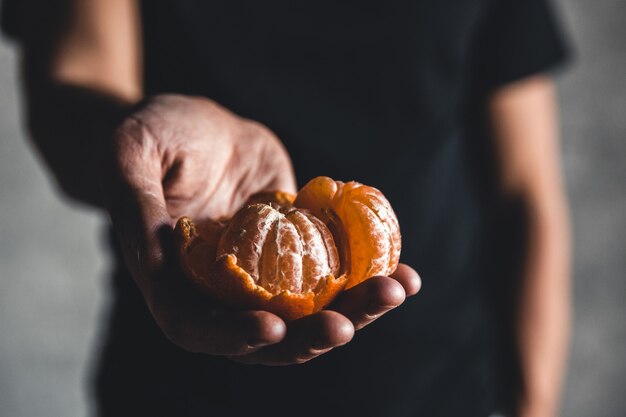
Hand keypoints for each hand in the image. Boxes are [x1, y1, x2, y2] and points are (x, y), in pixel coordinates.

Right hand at [103, 94, 420, 364]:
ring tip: (396, 289)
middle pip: (266, 334)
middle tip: (349, 325)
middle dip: (309, 335)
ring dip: (354, 312)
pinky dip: (365, 279)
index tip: (275, 325)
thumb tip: (155, 256)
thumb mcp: (130, 152)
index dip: (233, 335)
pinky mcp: (299, 253)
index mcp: (174, 280)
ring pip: (310, 312)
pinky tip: (401, 270)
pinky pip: (333, 277)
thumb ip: (134, 201)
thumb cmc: (155, 135)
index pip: (198, 326)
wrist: (201, 129)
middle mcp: (222, 290)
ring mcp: (265, 275)